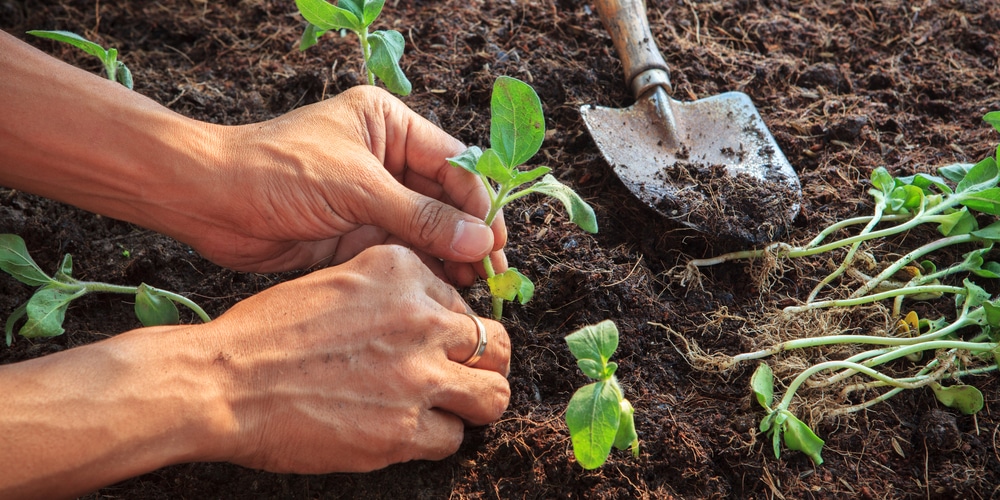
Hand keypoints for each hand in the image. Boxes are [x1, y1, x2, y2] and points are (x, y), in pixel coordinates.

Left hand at [181, 85, 506, 283]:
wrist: (209, 202)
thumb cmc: (276, 172)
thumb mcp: (357, 188)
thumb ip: (420, 217)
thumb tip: (480, 240)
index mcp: (389, 126)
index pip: (453, 164)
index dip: (480, 204)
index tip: (497, 243)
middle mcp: (386, 160)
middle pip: (446, 200)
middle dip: (470, 236)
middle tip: (494, 275)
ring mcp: (372, 199)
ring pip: (427, 231)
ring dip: (451, 257)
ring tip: (475, 289)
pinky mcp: (356, 233)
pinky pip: (402, 252)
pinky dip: (423, 271)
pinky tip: (444, 291)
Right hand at [203, 245, 510, 471]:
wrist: (224, 381)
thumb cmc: (267, 333)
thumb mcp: (336, 281)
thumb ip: (390, 291)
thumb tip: (427, 313)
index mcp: (402, 271)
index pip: (464, 301)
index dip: (454, 329)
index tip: (438, 343)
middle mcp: (420, 318)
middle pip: (496, 344)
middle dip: (485, 363)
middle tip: (464, 376)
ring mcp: (418, 375)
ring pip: (492, 396)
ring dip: (474, 404)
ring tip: (450, 408)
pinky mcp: (405, 429)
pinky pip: (452, 438)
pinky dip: (434, 438)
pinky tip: (404, 432)